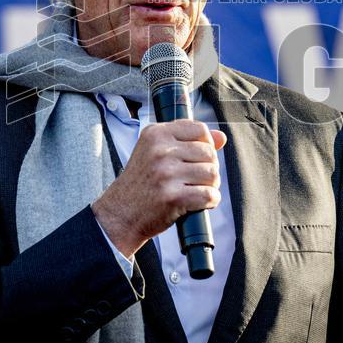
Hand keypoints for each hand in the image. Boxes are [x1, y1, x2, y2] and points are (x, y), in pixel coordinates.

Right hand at [91, 119, 226, 258]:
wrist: (121, 213)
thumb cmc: (141, 183)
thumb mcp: (155, 152)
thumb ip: (188, 141)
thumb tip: (222, 136)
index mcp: (155, 134)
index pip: (199, 129)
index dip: (207, 144)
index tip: (199, 157)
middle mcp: (159, 150)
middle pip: (209, 153)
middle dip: (209, 168)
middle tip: (196, 179)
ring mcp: (166, 173)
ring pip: (212, 173)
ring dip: (211, 185)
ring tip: (197, 190)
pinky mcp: (172, 197)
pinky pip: (209, 195)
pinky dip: (210, 201)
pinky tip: (198, 203)